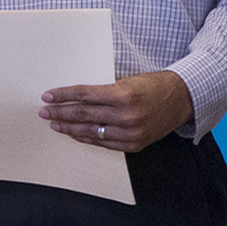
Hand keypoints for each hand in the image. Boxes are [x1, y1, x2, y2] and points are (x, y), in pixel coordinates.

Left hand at [40, 70, 192, 151]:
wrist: (182, 99)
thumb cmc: (153, 85)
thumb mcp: (127, 81)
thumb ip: (103, 91)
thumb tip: (74, 97)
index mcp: (122, 95)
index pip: (83, 96)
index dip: (62, 96)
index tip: (47, 96)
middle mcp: (125, 116)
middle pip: (83, 114)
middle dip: (59, 113)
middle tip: (44, 112)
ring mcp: (130, 133)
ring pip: (90, 131)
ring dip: (69, 128)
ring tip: (54, 124)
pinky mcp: (133, 144)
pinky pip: (103, 142)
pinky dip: (86, 138)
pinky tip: (74, 133)